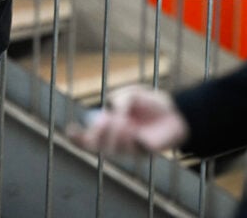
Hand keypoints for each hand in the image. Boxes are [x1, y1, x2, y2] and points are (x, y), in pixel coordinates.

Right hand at [67, 84, 188, 155]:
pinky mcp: (141, 153)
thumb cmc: (151, 102)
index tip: (70, 129)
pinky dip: (130, 139)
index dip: (76, 137)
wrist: (176, 112)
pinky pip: (129, 150)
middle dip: (96, 134)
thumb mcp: (131, 94)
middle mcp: (115, 139)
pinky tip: (137, 133)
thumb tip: (111, 113)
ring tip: (127, 123)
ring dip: (115, 134)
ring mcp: (127, 148)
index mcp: (108, 126)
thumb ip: (119, 100)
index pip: (87, 136)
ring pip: (110, 149)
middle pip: (94, 146)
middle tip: (106, 122)